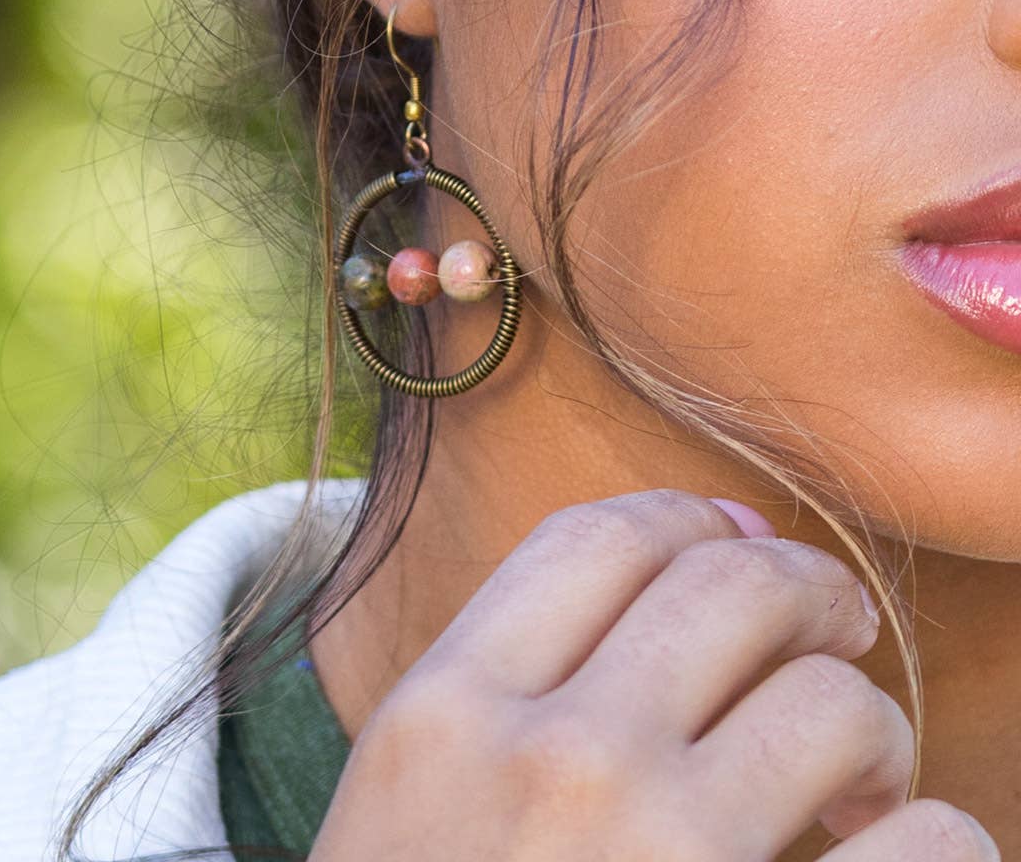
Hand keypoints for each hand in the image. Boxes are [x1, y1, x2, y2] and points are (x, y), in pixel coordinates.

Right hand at [308, 489, 998, 860]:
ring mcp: (658, 858)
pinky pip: (928, 851)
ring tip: (853, 774)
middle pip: (730, 584)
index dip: (688, 518)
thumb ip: (525, 665)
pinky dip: (935, 840)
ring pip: (833, 702)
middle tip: (832, 623)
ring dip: (868, 723)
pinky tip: (886, 858)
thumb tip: (722, 539)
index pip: (600, 538)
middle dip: (807, 586)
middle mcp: (552, 764)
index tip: (733, 544)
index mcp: (446, 711)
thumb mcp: (411, 792)